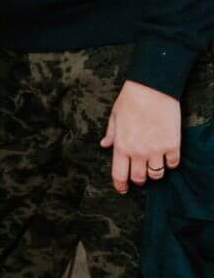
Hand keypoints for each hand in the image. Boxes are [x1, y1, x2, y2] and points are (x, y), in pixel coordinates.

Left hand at [102, 79, 180, 194]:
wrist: (153, 88)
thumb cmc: (131, 100)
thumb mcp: (114, 117)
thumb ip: (111, 134)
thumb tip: (104, 145)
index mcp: (122, 146)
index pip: (119, 175)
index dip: (120, 186)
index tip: (122, 189)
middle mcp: (138, 152)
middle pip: (139, 178)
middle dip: (138, 180)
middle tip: (140, 176)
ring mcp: (156, 150)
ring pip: (157, 174)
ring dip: (155, 173)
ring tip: (154, 166)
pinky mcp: (172, 145)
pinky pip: (173, 163)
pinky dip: (170, 163)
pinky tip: (167, 157)